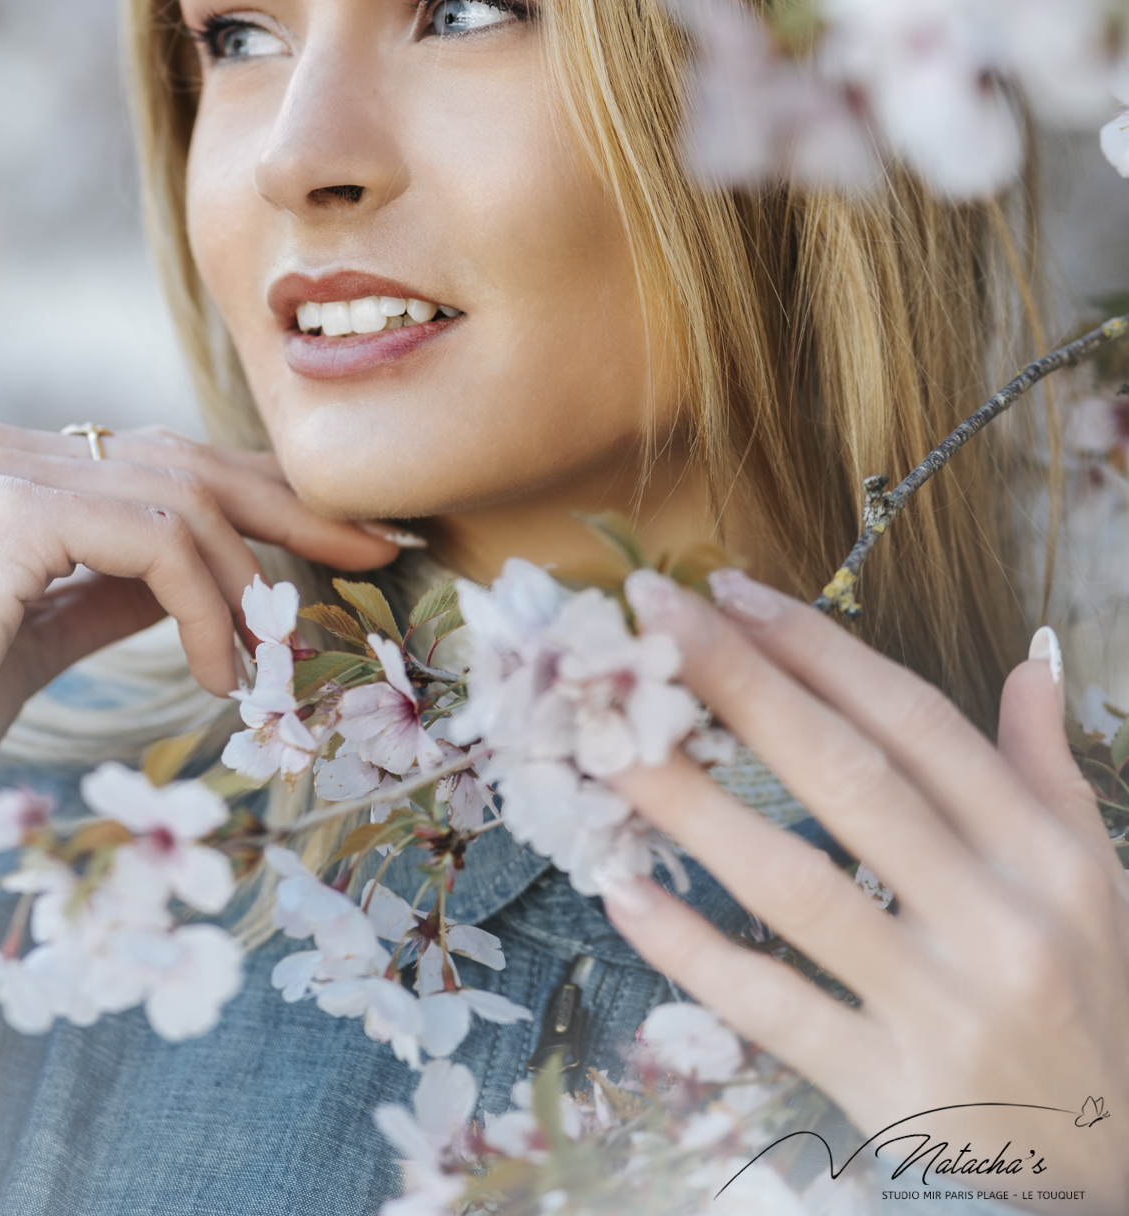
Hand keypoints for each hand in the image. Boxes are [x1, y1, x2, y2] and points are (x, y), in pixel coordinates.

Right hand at [0, 420, 397, 821]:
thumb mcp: (39, 635)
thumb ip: (111, 586)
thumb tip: (212, 573)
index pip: (161, 458)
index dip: (263, 496)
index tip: (350, 539)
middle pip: (185, 458)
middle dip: (294, 512)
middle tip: (380, 555)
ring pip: (183, 496)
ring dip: (252, 585)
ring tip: (273, 666)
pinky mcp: (3, 513)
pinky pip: (158, 538)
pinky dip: (210, 605)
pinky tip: (221, 674)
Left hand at [602, 567, 1128, 1205]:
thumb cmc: (1095, 1003)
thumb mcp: (1096, 880)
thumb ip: (1044, 769)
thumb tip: (1027, 656)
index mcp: (1044, 856)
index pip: (915, 723)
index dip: (817, 649)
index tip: (727, 591)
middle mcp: (998, 923)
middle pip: (848, 778)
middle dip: (741, 686)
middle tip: (650, 618)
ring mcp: (942, 1011)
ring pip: (795, 886)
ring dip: (690, 805)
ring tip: (607, 741)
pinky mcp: (890, 1094)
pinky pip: (773, 1009)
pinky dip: (692, 950)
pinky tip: (622, 889)